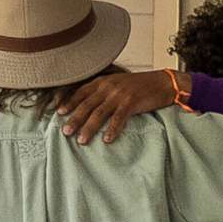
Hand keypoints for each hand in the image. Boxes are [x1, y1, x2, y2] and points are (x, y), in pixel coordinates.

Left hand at [59, 70, 178, 143]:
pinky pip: (118, 118)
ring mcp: (120, 94)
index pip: (82, 92)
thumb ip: (103, 91)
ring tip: (81, 140)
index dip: (70, 102)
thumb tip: (88, 105)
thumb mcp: (118, 83)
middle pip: (87, 105)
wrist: (163, 82)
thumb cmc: (140, 85)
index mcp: (104, 81)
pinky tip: (106, 140)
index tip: (59, 113)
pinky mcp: (132, 102)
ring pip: (99, 113)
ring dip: (89, 128)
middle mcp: (109, 86)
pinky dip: (112, 129)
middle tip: (65, 131)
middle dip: (75, 119)